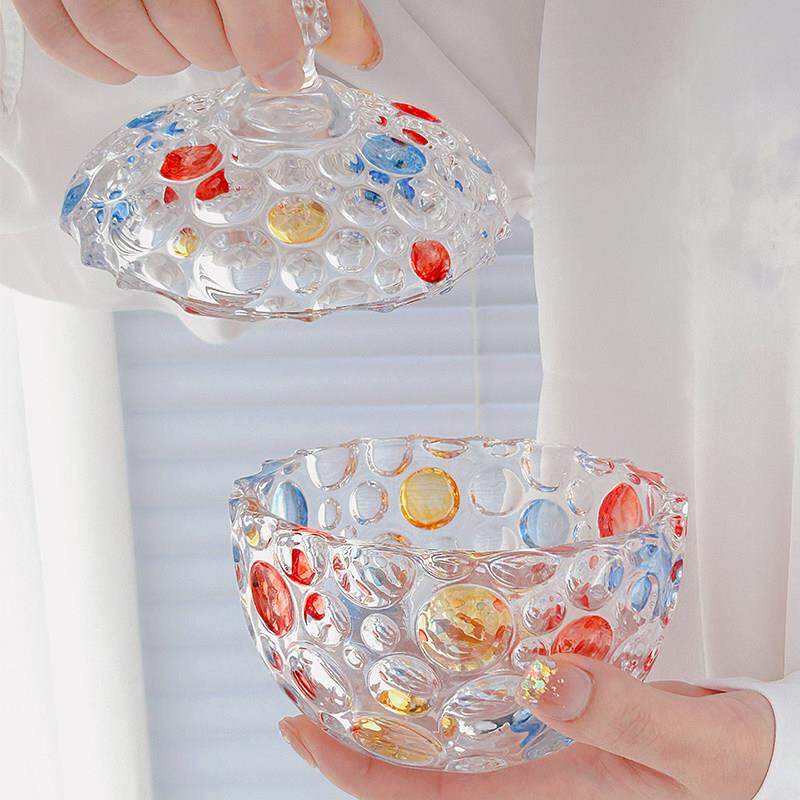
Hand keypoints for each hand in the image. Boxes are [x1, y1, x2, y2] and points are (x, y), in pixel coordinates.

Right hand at [12, 0, 380, 89]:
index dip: (266, 45)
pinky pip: (59, 34)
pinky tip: (134, 52)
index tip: (278, 68)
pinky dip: (102, 61)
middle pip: (185, 25)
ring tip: (183, 38)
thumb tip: (358, 51)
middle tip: (227, 38)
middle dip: (218, 49)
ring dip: (164, 57)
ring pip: (121, 33)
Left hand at [279, 654, 774, 799]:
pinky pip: (484, 705)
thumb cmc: (735, 767)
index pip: (422, 796)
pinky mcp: (556, 717)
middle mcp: (525, 777)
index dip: (355, 771)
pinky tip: (438, 644)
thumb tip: (548, 681)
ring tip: (354, 652)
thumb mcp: (697, 745)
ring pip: (445, 734)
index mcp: (542, 796)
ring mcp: (537, 747)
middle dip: (355, 733)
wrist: (762, 762)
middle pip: (415, 768)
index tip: (299, 725)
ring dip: (398, 702)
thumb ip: (631, 715)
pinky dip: (450, 679)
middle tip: (306, 678)